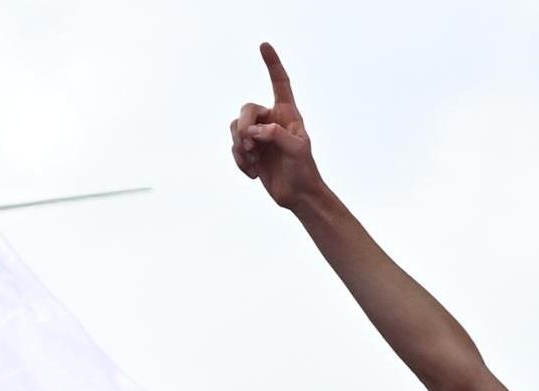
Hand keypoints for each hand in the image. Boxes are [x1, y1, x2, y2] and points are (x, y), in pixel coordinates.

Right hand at [228, 44, 323, 209]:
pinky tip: (253, 174)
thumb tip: (256, 131)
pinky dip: (240, 161)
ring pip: (236, 128)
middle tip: (251, 145)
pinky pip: (234, 147)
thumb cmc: (304, 171)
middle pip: (247, 109)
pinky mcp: (250, 151)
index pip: (280, 84)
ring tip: (253, 160)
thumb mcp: (297, 150)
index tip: (264, 46)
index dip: (272, 64)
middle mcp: (272, 120)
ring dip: (240, 145)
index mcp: (288, 114)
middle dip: (244, 127)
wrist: (298, 196)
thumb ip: (277, 135)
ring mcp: (259, 136)